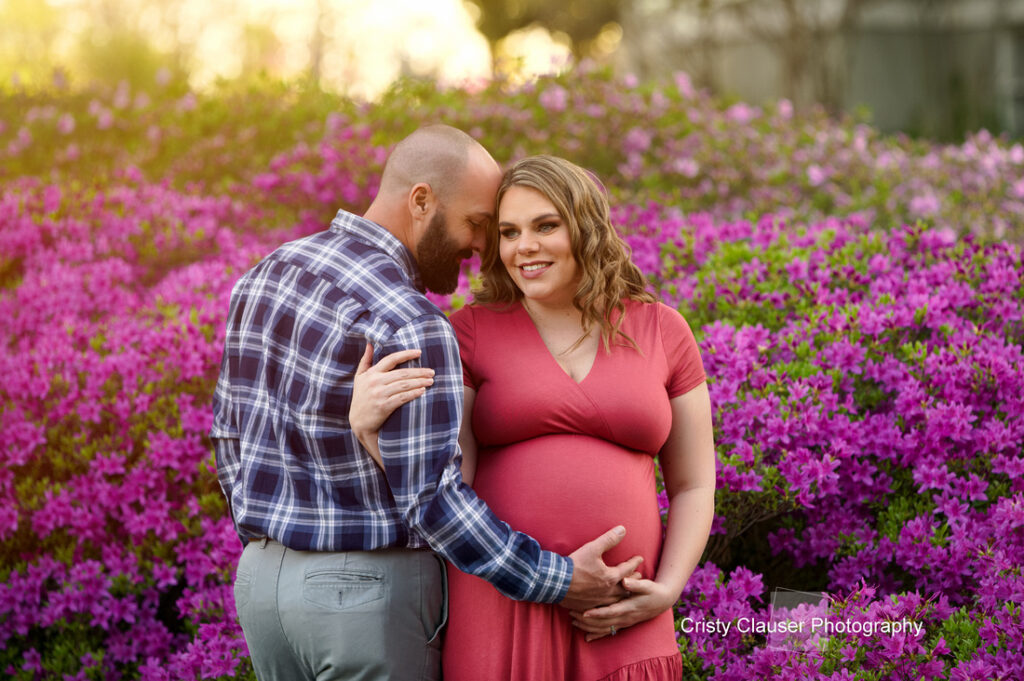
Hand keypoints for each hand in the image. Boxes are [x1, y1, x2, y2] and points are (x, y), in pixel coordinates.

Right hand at [350, 343, 433, 465]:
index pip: (391, 359)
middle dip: (419, 372)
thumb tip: (370, 344)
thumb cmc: (361, 397)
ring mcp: (379, 394)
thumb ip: (365, 360)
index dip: (406, 354)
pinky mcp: (383, 406)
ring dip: (419, 382)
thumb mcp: (359, 377)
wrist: (358, 422)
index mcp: (371, 373)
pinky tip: (422, 391)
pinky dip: (413, 393)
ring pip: (404, 385)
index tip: (419, 352)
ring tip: (430, 381)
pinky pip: (402, 398)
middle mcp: (375, 382)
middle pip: (401, 373)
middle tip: (432, 372)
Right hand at [559, 526, 643, 611]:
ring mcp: (598, 601)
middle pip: (625, 587)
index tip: (640, 558)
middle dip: (633, 580)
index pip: (627, 569)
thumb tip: (622, 529)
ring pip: (616, 599)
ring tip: (626, 590)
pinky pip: (604, 608)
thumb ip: (609, 539)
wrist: (557, 582)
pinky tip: (609, 603)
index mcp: (610, 578)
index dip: (634, 562)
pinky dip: (611, 604)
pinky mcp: (589, 607)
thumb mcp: (592, 548)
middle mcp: (607, 592)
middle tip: (639, 575)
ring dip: (623, 593)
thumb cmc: (575, 565)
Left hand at [569, 576, 676, 641]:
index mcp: (629, 607)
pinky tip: (586, 637)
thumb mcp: (647, 585)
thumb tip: (625, 581)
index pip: (610, 612)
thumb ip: (636, 584)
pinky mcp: (623, 624)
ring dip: (589, 627)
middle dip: (587, 620)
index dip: (597, 613)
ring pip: (604, 629)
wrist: (662, 602)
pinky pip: (609, 632)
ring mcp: (624, 623)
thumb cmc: (653, 591)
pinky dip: (597, 635)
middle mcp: (625, 618)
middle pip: (603, 622)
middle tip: (572, 614)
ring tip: (574, 621)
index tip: (585, 612)